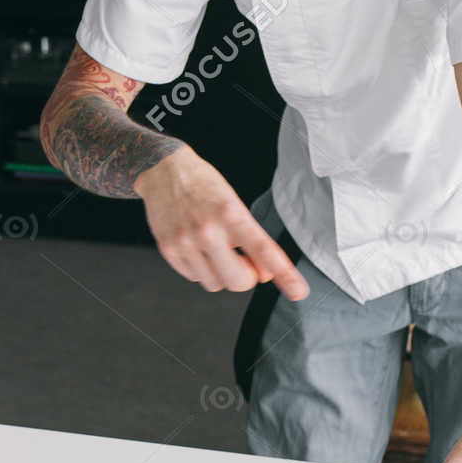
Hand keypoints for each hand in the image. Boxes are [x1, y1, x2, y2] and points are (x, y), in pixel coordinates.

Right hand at [135, 146, 307, 299]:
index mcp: (230, 213)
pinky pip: (193, 277)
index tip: (298, 291)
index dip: (284, 274)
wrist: (163, 171)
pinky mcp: (168, 250)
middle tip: (244, 261)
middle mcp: (207, 230)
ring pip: (215, 283)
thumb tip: (263, 274)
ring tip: (216, 249)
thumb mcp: (233, 202)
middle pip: (238, 280)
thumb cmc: (203, 185)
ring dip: (221, 273)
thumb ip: (248, 237)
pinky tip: (198, 248)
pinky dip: (200, 269)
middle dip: (247, 277)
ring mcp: (185, 242)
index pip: (263, 249)